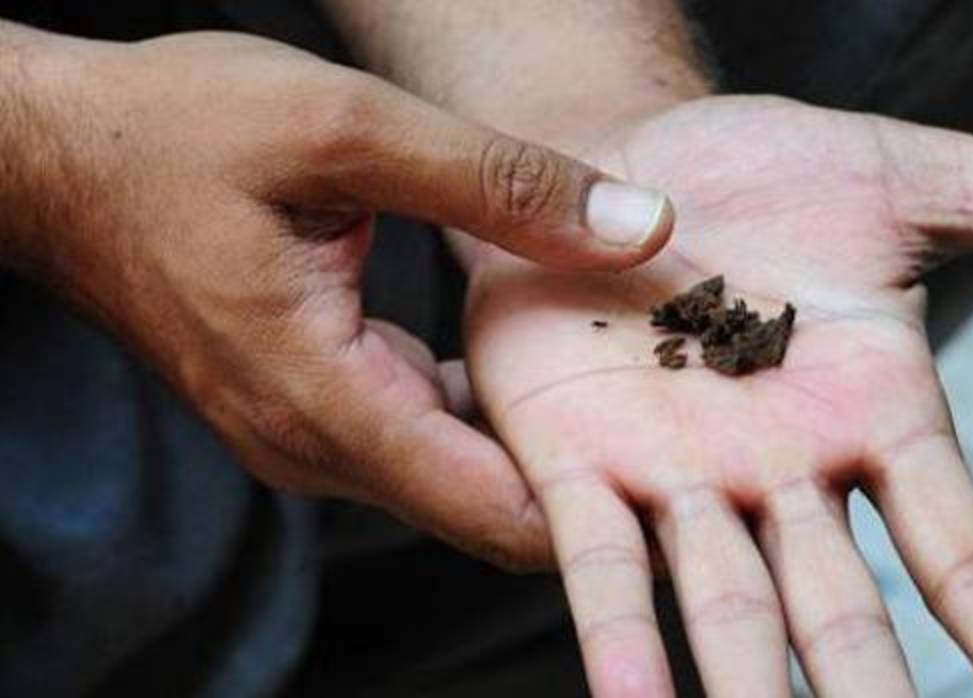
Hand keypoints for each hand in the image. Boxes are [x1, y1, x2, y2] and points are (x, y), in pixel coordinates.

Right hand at [5, 29, 674, 566]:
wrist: (58, 157)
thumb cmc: (175, 131)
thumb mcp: (348, 130)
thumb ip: (500, 184)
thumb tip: (640, 225)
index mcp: (324, 396)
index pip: (494, 510)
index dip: (604, 509)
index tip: (693, 483)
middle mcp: (314, 445)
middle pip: (486, 508)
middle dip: (591, 479)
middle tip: (690, 426)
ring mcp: (306, 434)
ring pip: (455, 478)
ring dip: (542, 444)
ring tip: (632, 388)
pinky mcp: (308, 405)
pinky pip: (420, 435)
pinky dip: (485, 411)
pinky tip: (537, 358)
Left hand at [462, 96, 972, 695]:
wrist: (628, 151)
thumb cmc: (772, 174)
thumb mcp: (917, 180)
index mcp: (877, 417)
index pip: (960, 551)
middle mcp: (785, 473)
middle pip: (845, 614)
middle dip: (873, 696)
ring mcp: (681, 475)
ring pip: (729, 612)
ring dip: (751, 694)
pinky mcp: (579, 459)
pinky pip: (604, 567)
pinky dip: (621, 642)